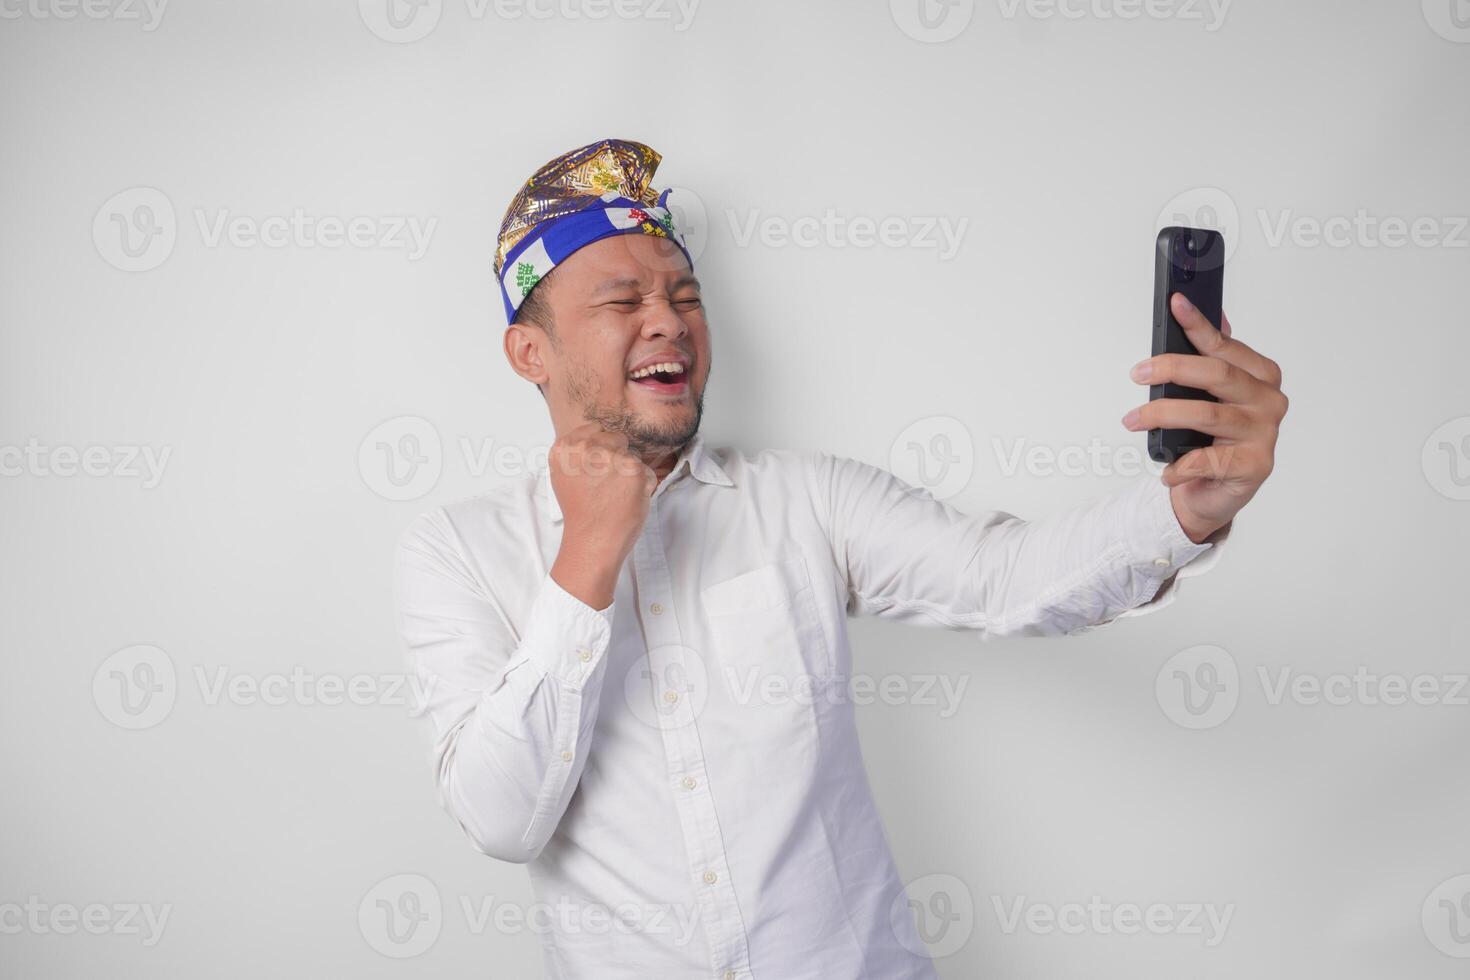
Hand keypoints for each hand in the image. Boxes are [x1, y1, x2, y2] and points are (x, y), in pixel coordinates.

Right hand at [548, 422, 656, 608]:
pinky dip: (643, 487)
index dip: (602, 448)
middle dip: (618, 458)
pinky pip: (647, 472)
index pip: (595, 429)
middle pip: (617, 438)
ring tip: (615, 495)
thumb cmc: (581, 513)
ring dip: (631, 474)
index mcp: (566, 447)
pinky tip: (627, 501)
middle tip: (607, 485)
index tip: (598, 467)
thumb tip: (597, 438)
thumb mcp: (564, 477)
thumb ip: (578, 454)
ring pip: (633, 457)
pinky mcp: (634, 469)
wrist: (591, 542)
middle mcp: (587, 447)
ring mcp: (611, 457)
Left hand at [1123, 293, 1288, 543]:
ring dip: (1163, 415)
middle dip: (1172, 369)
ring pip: (1207, 415)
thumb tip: (1212, 315)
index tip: (1176, 303)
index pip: (1224, 346)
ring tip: (1133, 420)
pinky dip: (1180, 464)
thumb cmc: (1210, 439)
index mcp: (1260, 376)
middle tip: (1139, 373)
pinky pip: (1206, 460)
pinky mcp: (1252, 466)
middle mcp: (1267, 401)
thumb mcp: (1208, 396)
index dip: (1198, 324)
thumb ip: (1212, 359)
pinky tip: (1167, 467)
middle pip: (1217, 375)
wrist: (1214, 492)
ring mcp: (1263, 434)